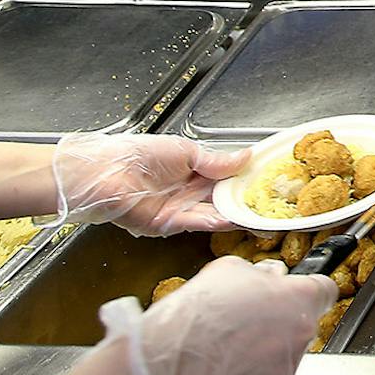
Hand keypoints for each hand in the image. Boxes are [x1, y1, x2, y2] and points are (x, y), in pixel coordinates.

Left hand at [52, 133, 248, 235]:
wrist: (104, 172)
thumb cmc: (138, 155)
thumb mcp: (184, 150)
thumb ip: (215, 160)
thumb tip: (245, 157)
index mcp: (194, 172)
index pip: (227, 178)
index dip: (246, 179)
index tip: (267, 180)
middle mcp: (189, 193)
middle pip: (224, 199)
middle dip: (245, 202)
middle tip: (269, 203)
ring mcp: (179, 210)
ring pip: (213, 213)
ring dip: (234, 214)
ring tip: (256, 214)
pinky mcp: (167, 224)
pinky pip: (195, 223)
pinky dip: (213, 221)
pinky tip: (229, 218)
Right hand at [97, 256, 333, 374]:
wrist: (163, 367)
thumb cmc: (192, 317)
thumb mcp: (225, 270)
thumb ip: (257, 274)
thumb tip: (268, 277)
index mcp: (297, 299)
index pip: (324, 290)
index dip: (307, 290)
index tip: (295, 294)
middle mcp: (300, 336)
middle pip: (300, 327)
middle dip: (277, 325)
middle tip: (241, 326)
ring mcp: (288, 372)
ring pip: (282, 359)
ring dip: (262, 355)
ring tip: (223, 353)